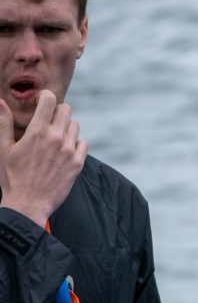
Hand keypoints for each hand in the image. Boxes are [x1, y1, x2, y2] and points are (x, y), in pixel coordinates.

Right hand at [0, 91, 86, 225]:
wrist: (28, 205)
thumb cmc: (12, 177)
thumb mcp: (3, 149)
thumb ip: (3, 123)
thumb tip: (1, 101)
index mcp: (37, 132)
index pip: (49, 100)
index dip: (45, 98)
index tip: (41, 103)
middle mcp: (56, 138)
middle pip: (66, 109)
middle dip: (56, 111)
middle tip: (48, 121)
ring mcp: (69, 151)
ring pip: (75, 126)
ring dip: (66, 127)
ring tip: (55, 138)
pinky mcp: (78, 164)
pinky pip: (83, 143)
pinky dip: (76, 143)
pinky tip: (64, 150)